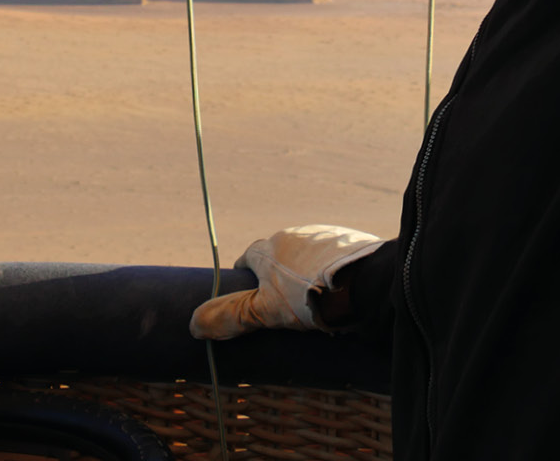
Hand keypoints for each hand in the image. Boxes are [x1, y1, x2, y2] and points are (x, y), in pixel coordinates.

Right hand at [188, 224, 383, 339]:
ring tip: (318, 304)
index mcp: (268, 247)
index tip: (250, 299)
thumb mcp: (266, 311)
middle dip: (279, 278)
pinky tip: (341, 293)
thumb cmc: (310, 296)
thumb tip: (194, 324)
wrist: (366, 281)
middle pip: (279, 256)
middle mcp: (294, 234)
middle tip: (286, 308)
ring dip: (308, 273)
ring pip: (308, 255)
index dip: (245, 278)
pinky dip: (333, 272)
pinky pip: (335, 257)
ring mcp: (324, 235)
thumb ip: (232, 316)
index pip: (247, 258)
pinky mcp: (351, 241)